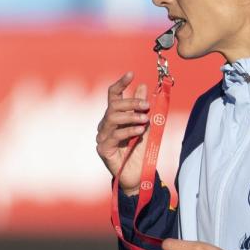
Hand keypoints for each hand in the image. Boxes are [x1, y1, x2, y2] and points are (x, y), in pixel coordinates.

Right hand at [96, 71, 150, 195]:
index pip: (113, 95)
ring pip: (112, 119)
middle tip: (147, 106)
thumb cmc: (139, 150)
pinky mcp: (103, 150)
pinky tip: (140, 131)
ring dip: (130, 116)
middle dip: (131, 103)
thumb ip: (141, 108)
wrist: (138, 175)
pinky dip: (128, 131)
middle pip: (113, 106)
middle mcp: (105, 125)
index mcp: (114, 116)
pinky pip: (114, 136)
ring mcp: (102, 137)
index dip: (120, 83)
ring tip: (145, 119)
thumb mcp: (144, 125)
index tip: (131, 74)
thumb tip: (143, 86)